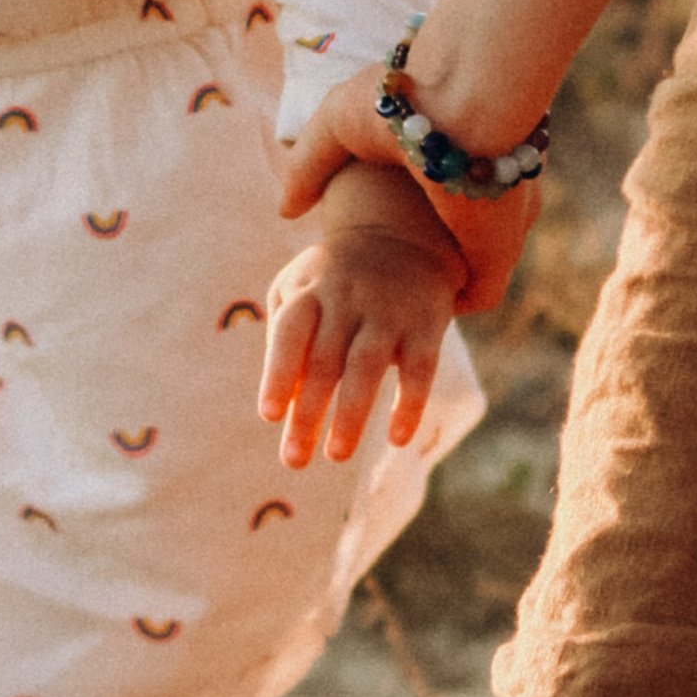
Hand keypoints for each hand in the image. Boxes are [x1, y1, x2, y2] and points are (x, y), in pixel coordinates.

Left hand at [258, 167, 462, 470]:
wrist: (403, 235)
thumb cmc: (335, 280)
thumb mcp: (301, 291)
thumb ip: (286, 342)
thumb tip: (283, 405)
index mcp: (311, 292)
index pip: (290, 332)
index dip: (278, 373)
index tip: (269, 415)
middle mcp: (348, 300)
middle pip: (324, 361)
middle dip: (308, 414)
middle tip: (293, 460)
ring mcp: (389, 312)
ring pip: (367, 366)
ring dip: (351, 414)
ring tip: (335, 456)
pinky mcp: (427, 326)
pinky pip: (420, 368)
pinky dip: (409, 404)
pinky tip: (397, 440)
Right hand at [279, 68, 545, 313]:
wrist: (464, 101)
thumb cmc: (403, 100)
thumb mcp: (337, 123)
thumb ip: (309, 165)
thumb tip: (287, 210)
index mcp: (447, 152)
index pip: (431, 191)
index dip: (402, 214)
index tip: (370, 234)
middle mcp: (475, 186)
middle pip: (451, 232)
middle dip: (421, 254)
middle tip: (380, 278)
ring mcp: (494, 220)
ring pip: (467, 265)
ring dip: (433, 283)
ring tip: (392, 304)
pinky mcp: (500, 250)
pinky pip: (480, 293)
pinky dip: (452, 303)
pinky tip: (416, 315)